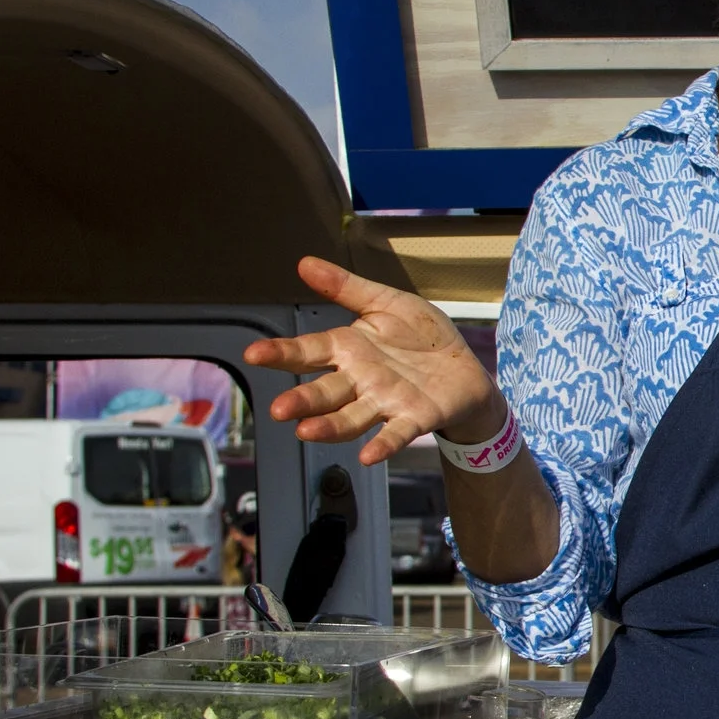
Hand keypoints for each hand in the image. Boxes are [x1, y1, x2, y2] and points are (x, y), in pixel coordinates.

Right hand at [240, 257, 502, 465]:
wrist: (466, 369)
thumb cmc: (422, 338)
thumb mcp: (386, 303)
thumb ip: (346, 288)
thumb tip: (305, 263)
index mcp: (349, 349)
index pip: (308, 351)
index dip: (280, 353)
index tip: (253, 353)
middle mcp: (361, 380)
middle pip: (325, 391)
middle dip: (302, 400)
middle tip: (278, 409)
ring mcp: (386, 401)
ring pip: (351, 416)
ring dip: (329, 426)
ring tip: (306, 432)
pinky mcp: (415, 417)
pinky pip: (396, 433)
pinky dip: (382, 444)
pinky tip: (368, 455)